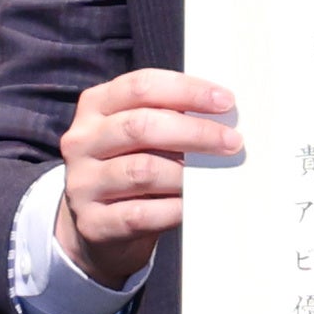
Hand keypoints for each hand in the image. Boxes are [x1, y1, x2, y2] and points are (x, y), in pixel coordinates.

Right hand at [56, 69, 240, 289]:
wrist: (101, 226)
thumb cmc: (133, 167)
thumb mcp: (140, 135)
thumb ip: (170, 117)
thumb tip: (223, 115)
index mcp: (95, 106)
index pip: (141, 87)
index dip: (186, 90)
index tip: (225, 101)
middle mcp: (81, 141)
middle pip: (140, 127)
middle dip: (194, 132)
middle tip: (232, 141)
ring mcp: (81, 183)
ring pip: (141, 171)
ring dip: (186, 173)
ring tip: (214, 175)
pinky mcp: (92, 223)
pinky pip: (140, 214)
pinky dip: (173, 208)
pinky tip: (193, 205)